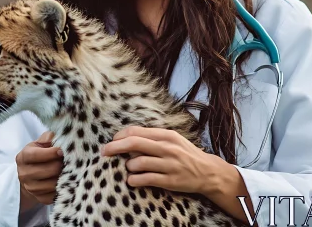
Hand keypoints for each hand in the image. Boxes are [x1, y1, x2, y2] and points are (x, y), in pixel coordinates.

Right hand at [16, 131, 63, 207]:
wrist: (31, 176)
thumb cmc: (39, 156)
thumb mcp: (39, 144)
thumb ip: (47, 138)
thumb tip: (54, 137)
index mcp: (23, 157)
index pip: (36, 155)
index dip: (51, 153)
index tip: (62, 151)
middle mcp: (24, 174)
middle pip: (48, 170)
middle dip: (61, 164)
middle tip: (68, 160)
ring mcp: (31, 188)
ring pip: (53, 184)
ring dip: (64, 176)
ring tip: (68, 170)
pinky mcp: (39, 198)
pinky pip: (55, 195)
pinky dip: (63, 188)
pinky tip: (65, 180)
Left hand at [100, 126, 233, 196]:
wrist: (208, 172)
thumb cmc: (185, 154)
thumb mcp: (172, 140)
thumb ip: (152, 138)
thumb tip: (127, 138)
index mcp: (166, 135)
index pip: (136, 131)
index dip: (120, 136)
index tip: (112, 141)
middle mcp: (167, 148)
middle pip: (134, 143)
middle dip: (114, 147)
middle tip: (104, 152)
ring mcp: (169, 164)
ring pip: (138, 162)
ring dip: (128, 166)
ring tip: (129, 168)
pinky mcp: (170, 181)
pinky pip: (145, 179)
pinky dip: (134, 180)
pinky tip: (131, 180)